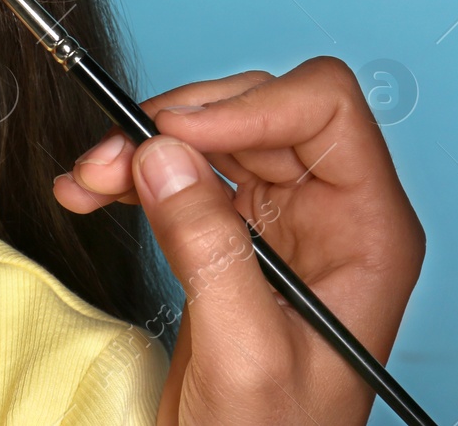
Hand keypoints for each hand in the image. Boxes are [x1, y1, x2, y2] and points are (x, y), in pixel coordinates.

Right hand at [52, 57, 425, 425]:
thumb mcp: (244, 353)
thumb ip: (208, 251)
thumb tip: (166, 158)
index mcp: (367, 231)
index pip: (324, 110)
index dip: (248, 105)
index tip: (175, 132)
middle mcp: (327, 213)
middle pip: (255, 111)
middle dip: (176, 124)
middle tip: (115, 158)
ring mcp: (277, 221)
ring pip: (208, 135)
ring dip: (141, 146)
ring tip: (91, 179)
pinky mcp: (229, 235)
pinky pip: (179, 171)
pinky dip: (131, 172)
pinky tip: (93, 192)